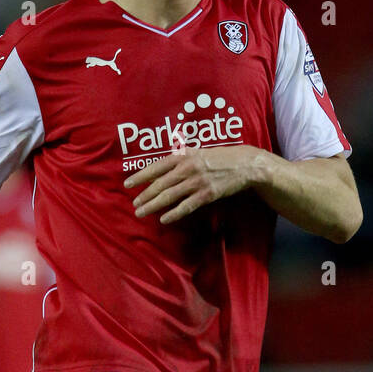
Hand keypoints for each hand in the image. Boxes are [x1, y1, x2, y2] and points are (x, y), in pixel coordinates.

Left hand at [123, 144, 261, 224]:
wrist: (244, 164)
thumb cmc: (219, 158)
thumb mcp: (197, 152)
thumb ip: (180, 160)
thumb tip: (161, 171)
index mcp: (184, 155)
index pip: (156, 166)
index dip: (141, 176)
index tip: (127, 184)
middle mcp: (188, 167)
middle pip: (160, 183)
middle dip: (144, 195)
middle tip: (134, 204)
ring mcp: (197, 181)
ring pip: (170, 195)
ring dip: (153, 205)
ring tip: (141, 212)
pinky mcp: (207, 194)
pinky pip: (187, 206)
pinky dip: (174, 213)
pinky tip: (164, 219)